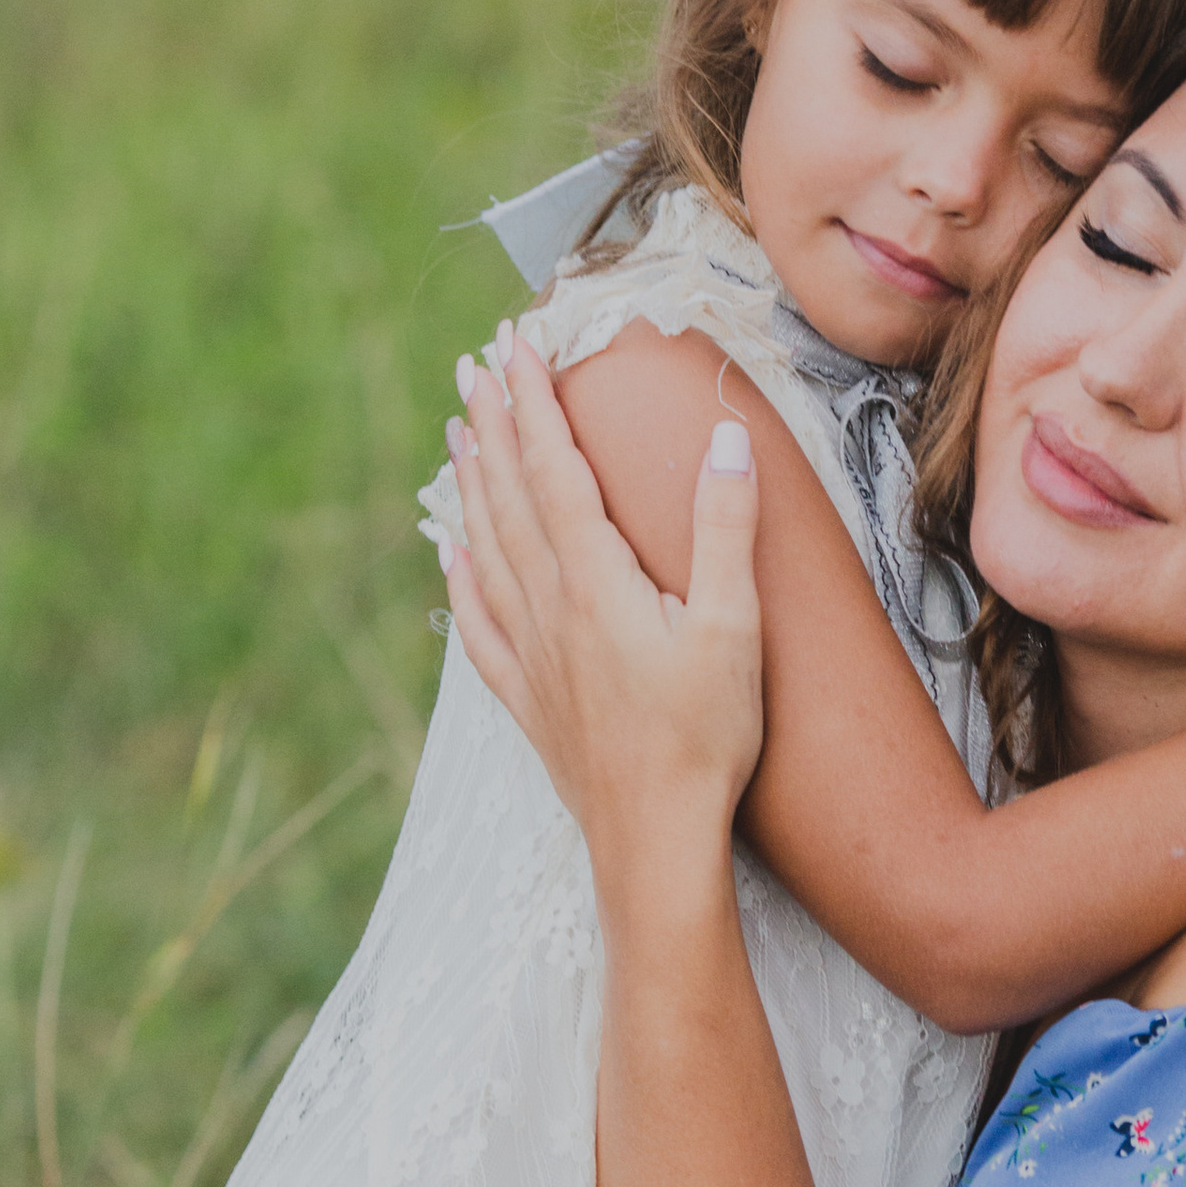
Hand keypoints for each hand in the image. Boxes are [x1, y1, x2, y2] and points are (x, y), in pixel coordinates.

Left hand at [442, 320, 764, 857]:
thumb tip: (724, 440)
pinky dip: (459, 575)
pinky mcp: (528, 695)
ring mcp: (530, 653)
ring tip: (458, 432)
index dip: (534, 401)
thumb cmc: (704, 738)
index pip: (554, 467)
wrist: (653, 841)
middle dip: (493, 423)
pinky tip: (451, 554)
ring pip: (485, 547)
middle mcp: (548, 607)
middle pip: (509, 495)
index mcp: (595, 580)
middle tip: (475, 365)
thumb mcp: (733, 627)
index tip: (518, 345)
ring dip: (472, 483)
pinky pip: (476, 620)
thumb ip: (725, 529)